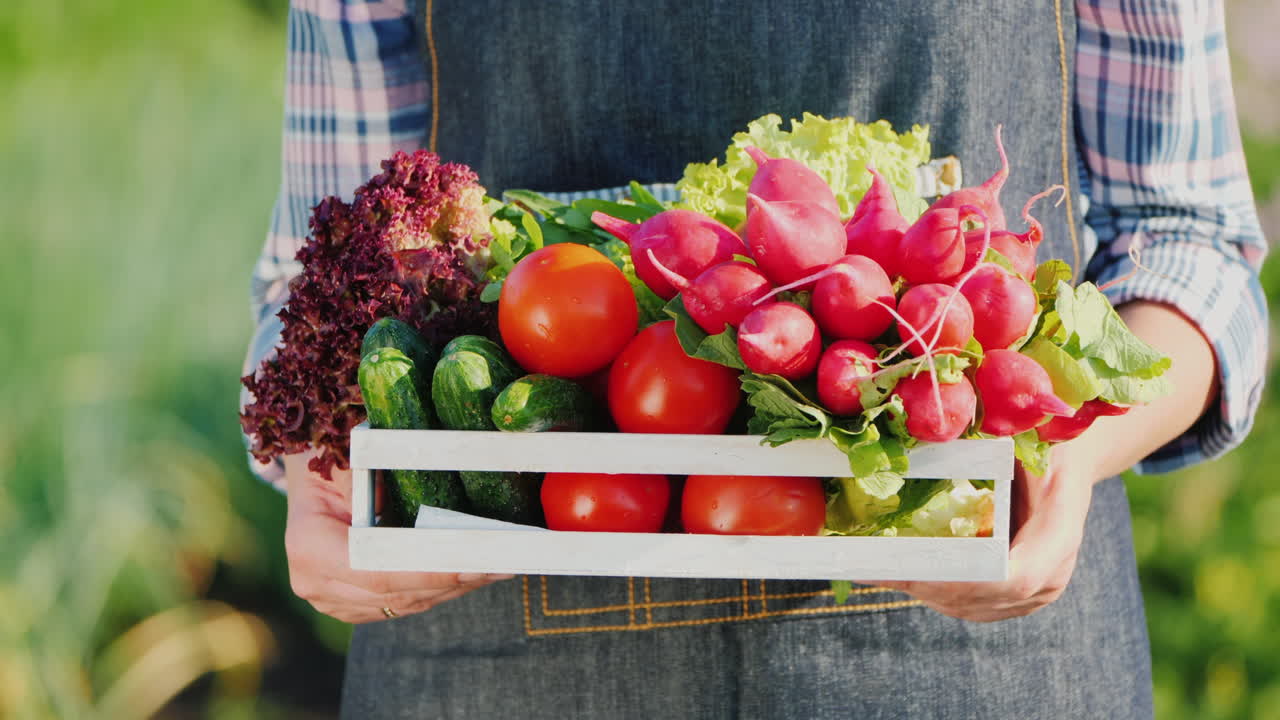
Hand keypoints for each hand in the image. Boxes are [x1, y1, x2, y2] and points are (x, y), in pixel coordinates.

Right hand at [283, 450, 512, 622]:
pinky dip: (442, 587)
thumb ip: (388, 469)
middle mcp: (316, 582)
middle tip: (505, 559)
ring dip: (457, 585)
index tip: (476, 561)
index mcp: (310, 545)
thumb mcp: (355, 450)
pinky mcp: (354, 604)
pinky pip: (406, 602)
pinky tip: (476, 570)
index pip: (379, 570)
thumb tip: (448, 466)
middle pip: (399, 592)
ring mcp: (333, 599)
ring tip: (500, 563)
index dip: (431, 570)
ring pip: (409, 602)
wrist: (312, 464)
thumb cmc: (335, 450)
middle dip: (455, 577)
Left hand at [869, 442, 1096, 621]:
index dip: (962, 580)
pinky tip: (901, 574)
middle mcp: (1054, 570)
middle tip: (875, 568)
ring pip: (975, 606)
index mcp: (1060, 530)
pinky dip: (936, 592)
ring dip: (925, 591)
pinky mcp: (1021, 595)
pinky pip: (976, 604)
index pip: (1015, 578)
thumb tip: (920, 433)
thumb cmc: (1043, 439)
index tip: (912, 569)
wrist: (1068, 460)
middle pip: (985, 597)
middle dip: (927, 585)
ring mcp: (1039, 589)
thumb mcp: (1022, 432)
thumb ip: (983, 440)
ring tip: (878, 570)